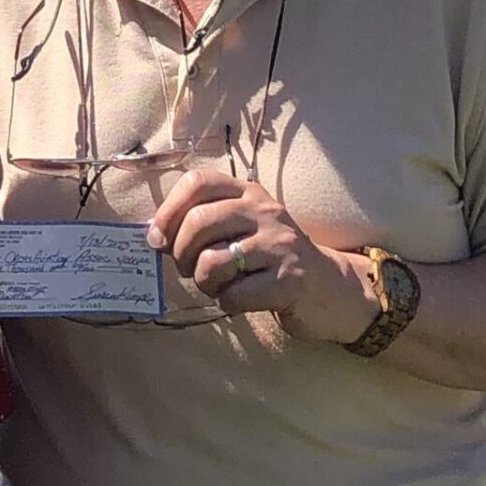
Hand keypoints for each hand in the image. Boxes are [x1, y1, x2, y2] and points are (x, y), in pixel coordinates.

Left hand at [144, 167, 377, 344]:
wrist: (331, 286)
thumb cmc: (271, 258)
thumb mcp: (242, 227)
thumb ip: (204, 223)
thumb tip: (155, 235)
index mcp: (249, 192)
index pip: (197, 183)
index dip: (167, 210)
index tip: (158, 237)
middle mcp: (265, 211)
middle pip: (198, 223)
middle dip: (181, 254)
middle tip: (188, 269)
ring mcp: (280, 245)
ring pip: (211, 262)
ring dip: (203, 282)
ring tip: (217, 285)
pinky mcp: (289, 280)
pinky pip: (234, 294)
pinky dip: (226, 302)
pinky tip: (240, 298)